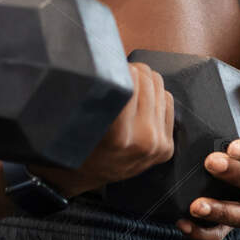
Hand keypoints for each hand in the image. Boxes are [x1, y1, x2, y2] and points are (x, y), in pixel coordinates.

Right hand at [32, 62, 173, 196]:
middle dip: (132, 71)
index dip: (118, 67)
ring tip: (126, 87)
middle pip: (148, 80)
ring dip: (144, 82)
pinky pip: (168, 103)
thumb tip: (108, 59)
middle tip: (117, 74)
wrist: (77, 180)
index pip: (130, 81)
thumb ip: (96, 94)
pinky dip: (154, 97)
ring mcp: (158, 145)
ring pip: (160, 88)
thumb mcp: (76, 120)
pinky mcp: (166, 148)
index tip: (109, 64)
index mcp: (119, 136)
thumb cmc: (71, 146)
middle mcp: (144, 141)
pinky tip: (138, 103)